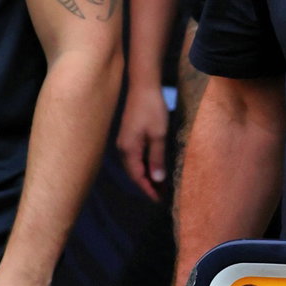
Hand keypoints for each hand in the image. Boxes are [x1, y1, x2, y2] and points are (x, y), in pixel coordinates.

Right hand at [117, 80, 170, 198]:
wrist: (143, 85)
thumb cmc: (152, 108)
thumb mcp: (159, 135)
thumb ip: (157, 158)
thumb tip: (157, 179)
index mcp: (129, 149)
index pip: (137, 176)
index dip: (148, 189)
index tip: (160, 200)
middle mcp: (123, 147)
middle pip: (134, 173)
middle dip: (147, 185)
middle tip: (162, 196)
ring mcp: (124, 141)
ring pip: (134, 165)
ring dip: (146, 176)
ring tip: (160, 185)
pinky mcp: (128, 135)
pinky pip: (135, 156)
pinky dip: (145, 165)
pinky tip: (154, 167)